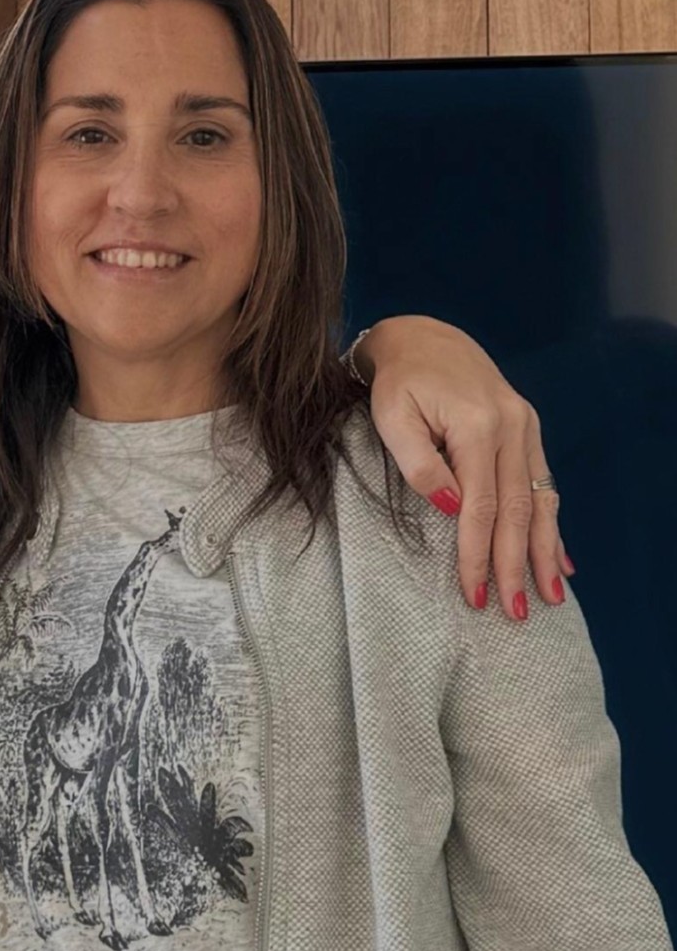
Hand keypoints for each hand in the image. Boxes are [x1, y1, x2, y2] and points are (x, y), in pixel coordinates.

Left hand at [352, 316, 569, 619]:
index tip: (476, 594)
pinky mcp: (528, 430)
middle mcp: (512, 427)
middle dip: (517, 565)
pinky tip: (559, 557)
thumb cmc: (399, 382)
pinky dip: (551, 523)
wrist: (425, 339)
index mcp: (476, 425)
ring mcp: (526, 428)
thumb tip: (449, 506)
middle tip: (516, 612)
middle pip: (517, 510)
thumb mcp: (391, 417)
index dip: (477, 553)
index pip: (480, 505)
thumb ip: (418, 462)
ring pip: (539, 500)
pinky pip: (543, 484)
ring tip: (549, 595)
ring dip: (544, 551)